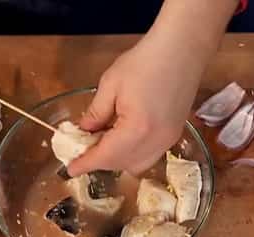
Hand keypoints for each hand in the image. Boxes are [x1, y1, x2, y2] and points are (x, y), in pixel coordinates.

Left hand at [67, 0, 237, 176]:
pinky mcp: (174, 135)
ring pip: (137, 164)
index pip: (106, 156)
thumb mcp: (111, 84)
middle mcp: (155, 141)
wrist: (182, 50)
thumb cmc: (145, 61)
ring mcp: (168, 140)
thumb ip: (95, 113)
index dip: (86, 163)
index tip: (71, 168)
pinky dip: (133, 154)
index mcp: (137, 129)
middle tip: (83, 148)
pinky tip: (123, 138)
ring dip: (118, 160)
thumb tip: (84, 131)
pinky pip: (150, 155)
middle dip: (100, 161)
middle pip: (121, 164)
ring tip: (103, 142)